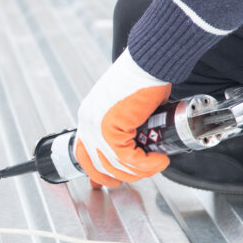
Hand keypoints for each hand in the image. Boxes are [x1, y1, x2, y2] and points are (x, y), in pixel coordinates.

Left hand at [75, 50, 171, 187]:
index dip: (96, 171)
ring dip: (139, 170)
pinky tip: (159, 160)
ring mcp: (96, 125)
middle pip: (97, 164)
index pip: (83, 152)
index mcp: (90, 114)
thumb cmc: (144, 75)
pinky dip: (146, 164)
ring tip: (157, 163)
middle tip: (142, 174)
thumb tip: (141, 144)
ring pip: (114, 164)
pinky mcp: (109, 128)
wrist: (148, 61)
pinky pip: (126, 158)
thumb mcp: (129, 105)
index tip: (107, 181)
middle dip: (121, 175)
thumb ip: (127, 124)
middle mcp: (88, 121)